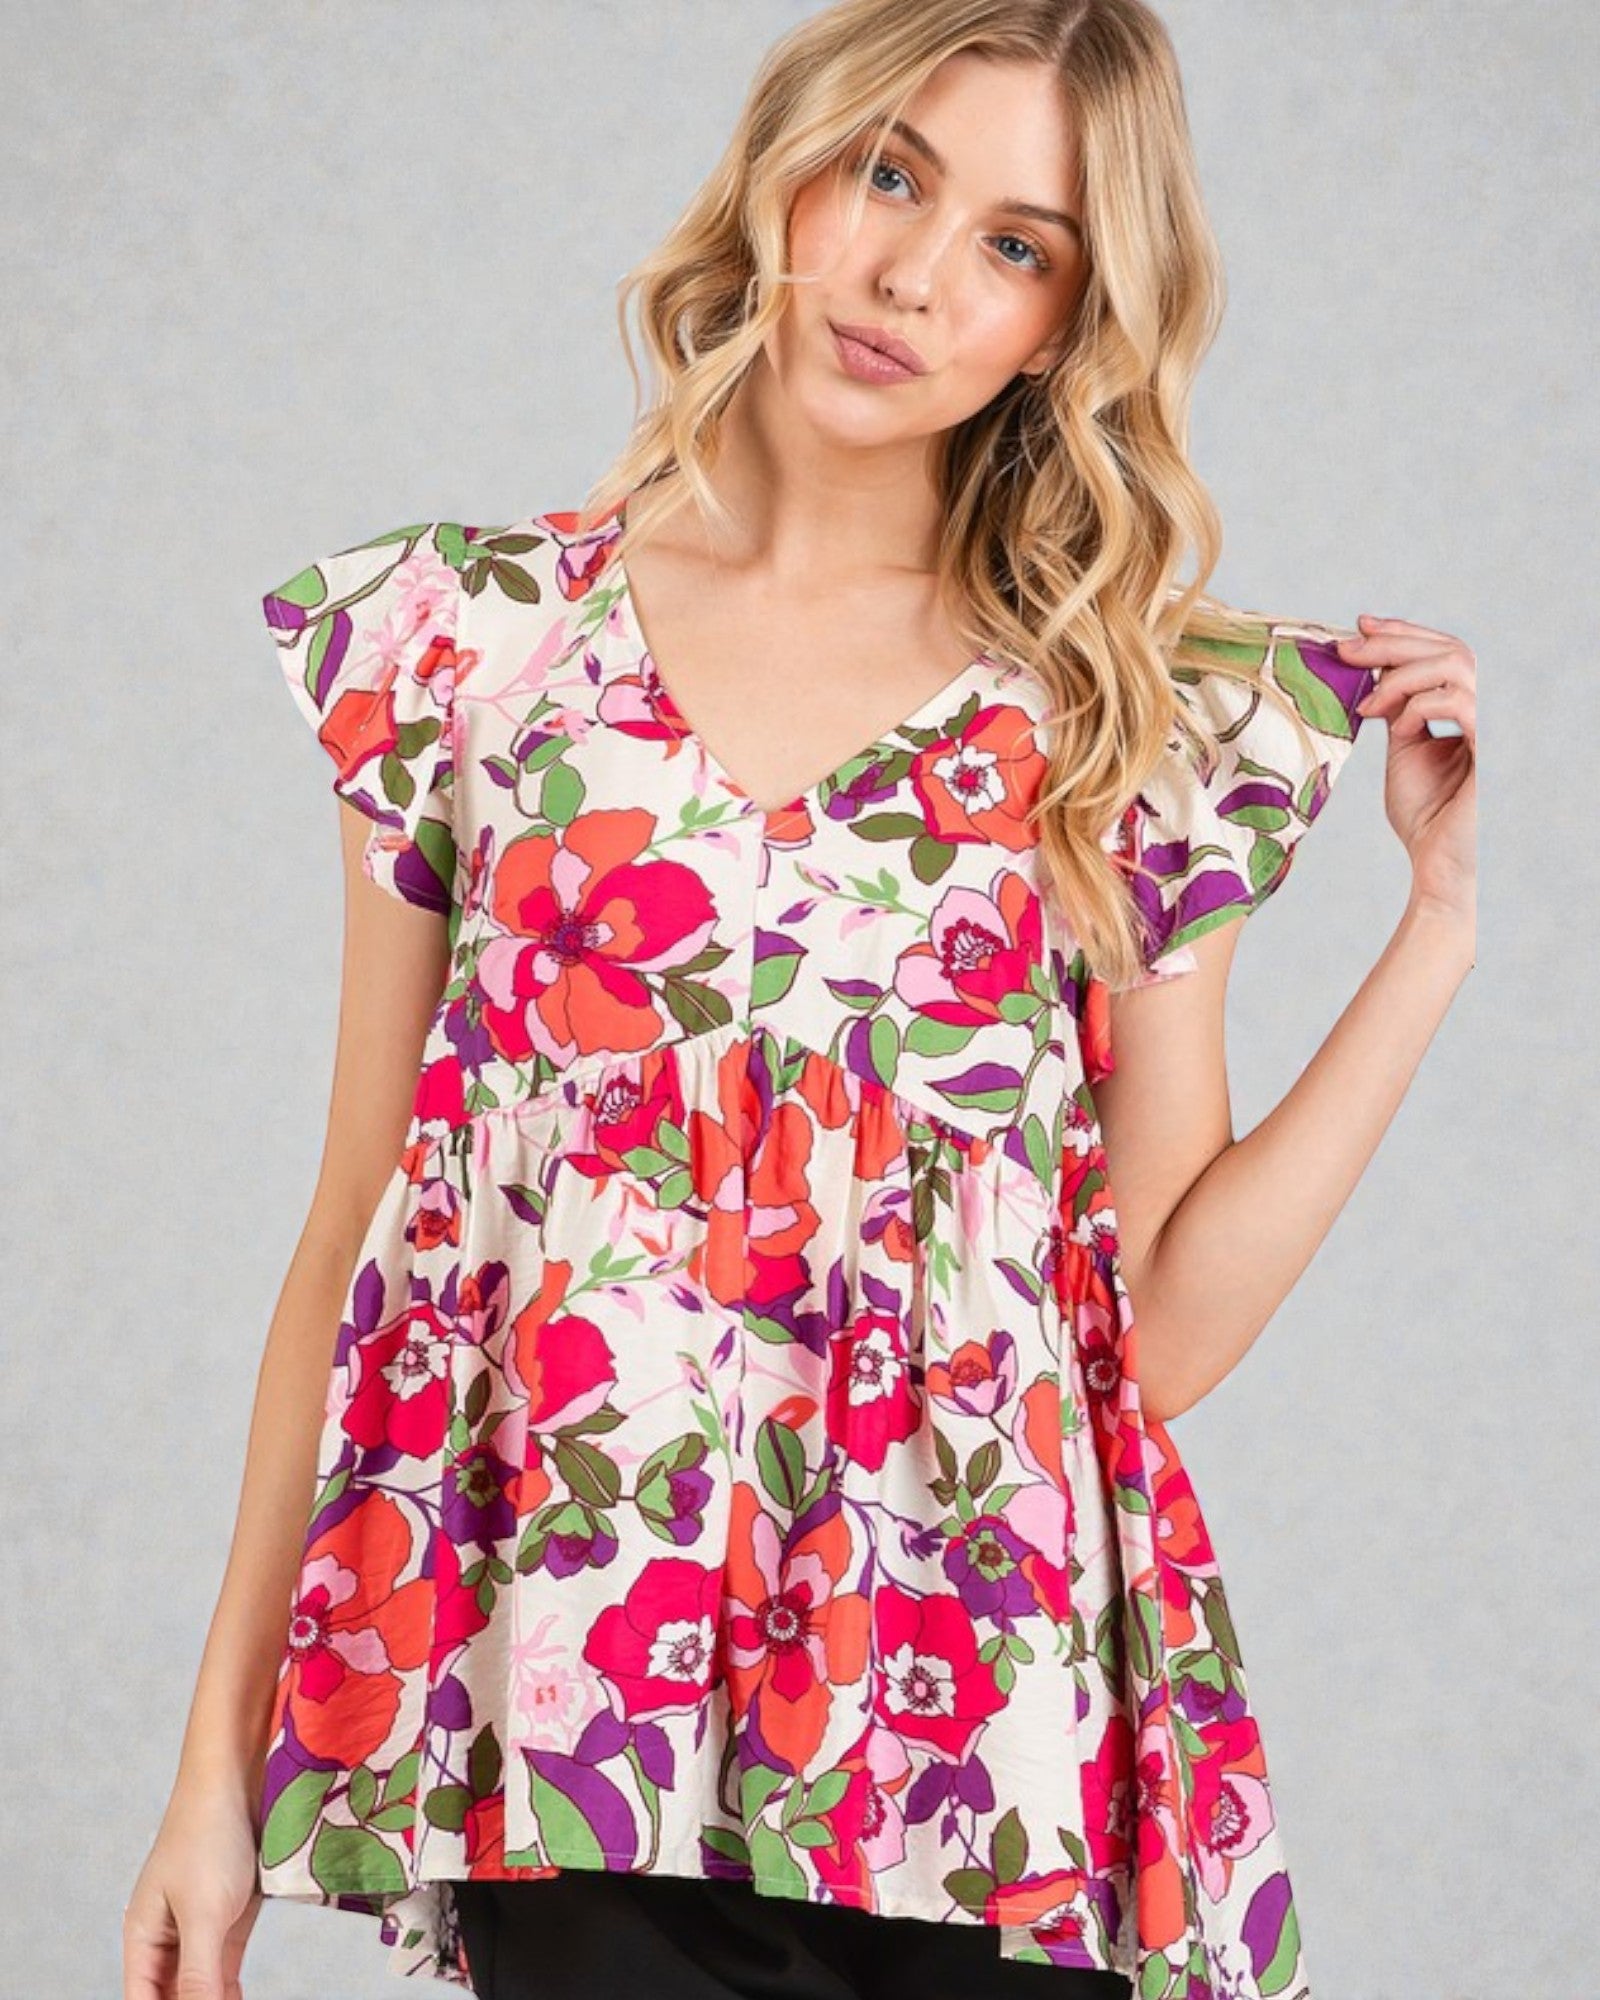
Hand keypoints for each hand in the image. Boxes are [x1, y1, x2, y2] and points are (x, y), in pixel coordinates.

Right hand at [123, 1779, 263, 1998]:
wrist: (238, 1781)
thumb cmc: (209, 1837)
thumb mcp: (204, 1912)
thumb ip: (199, 1974)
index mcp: (142, 1939)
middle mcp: (166, 1939)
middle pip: (171, 1997)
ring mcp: (200, 1928)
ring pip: (200, 1988)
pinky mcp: (230, 1918)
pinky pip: (224, 1969)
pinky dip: (231, 1992)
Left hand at [1337, 613, 1475, 916]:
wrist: (1437, 865)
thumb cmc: (1425, 817)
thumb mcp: (1404, 750)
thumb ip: (1396, 709)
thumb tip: (1375, 669)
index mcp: (1468, 708)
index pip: (1444, 651)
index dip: (1404, 632)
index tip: (1359, 627)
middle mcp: (1488, 710)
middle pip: (1451, 648)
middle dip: (1392, 643)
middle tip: (1346, 650)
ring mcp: (1493, 727)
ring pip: (1456, 665)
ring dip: (1402, 674)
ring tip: (1367, 705)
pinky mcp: (1491, 749)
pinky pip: (1460, 702)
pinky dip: (1418, 706)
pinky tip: (1395, 728)